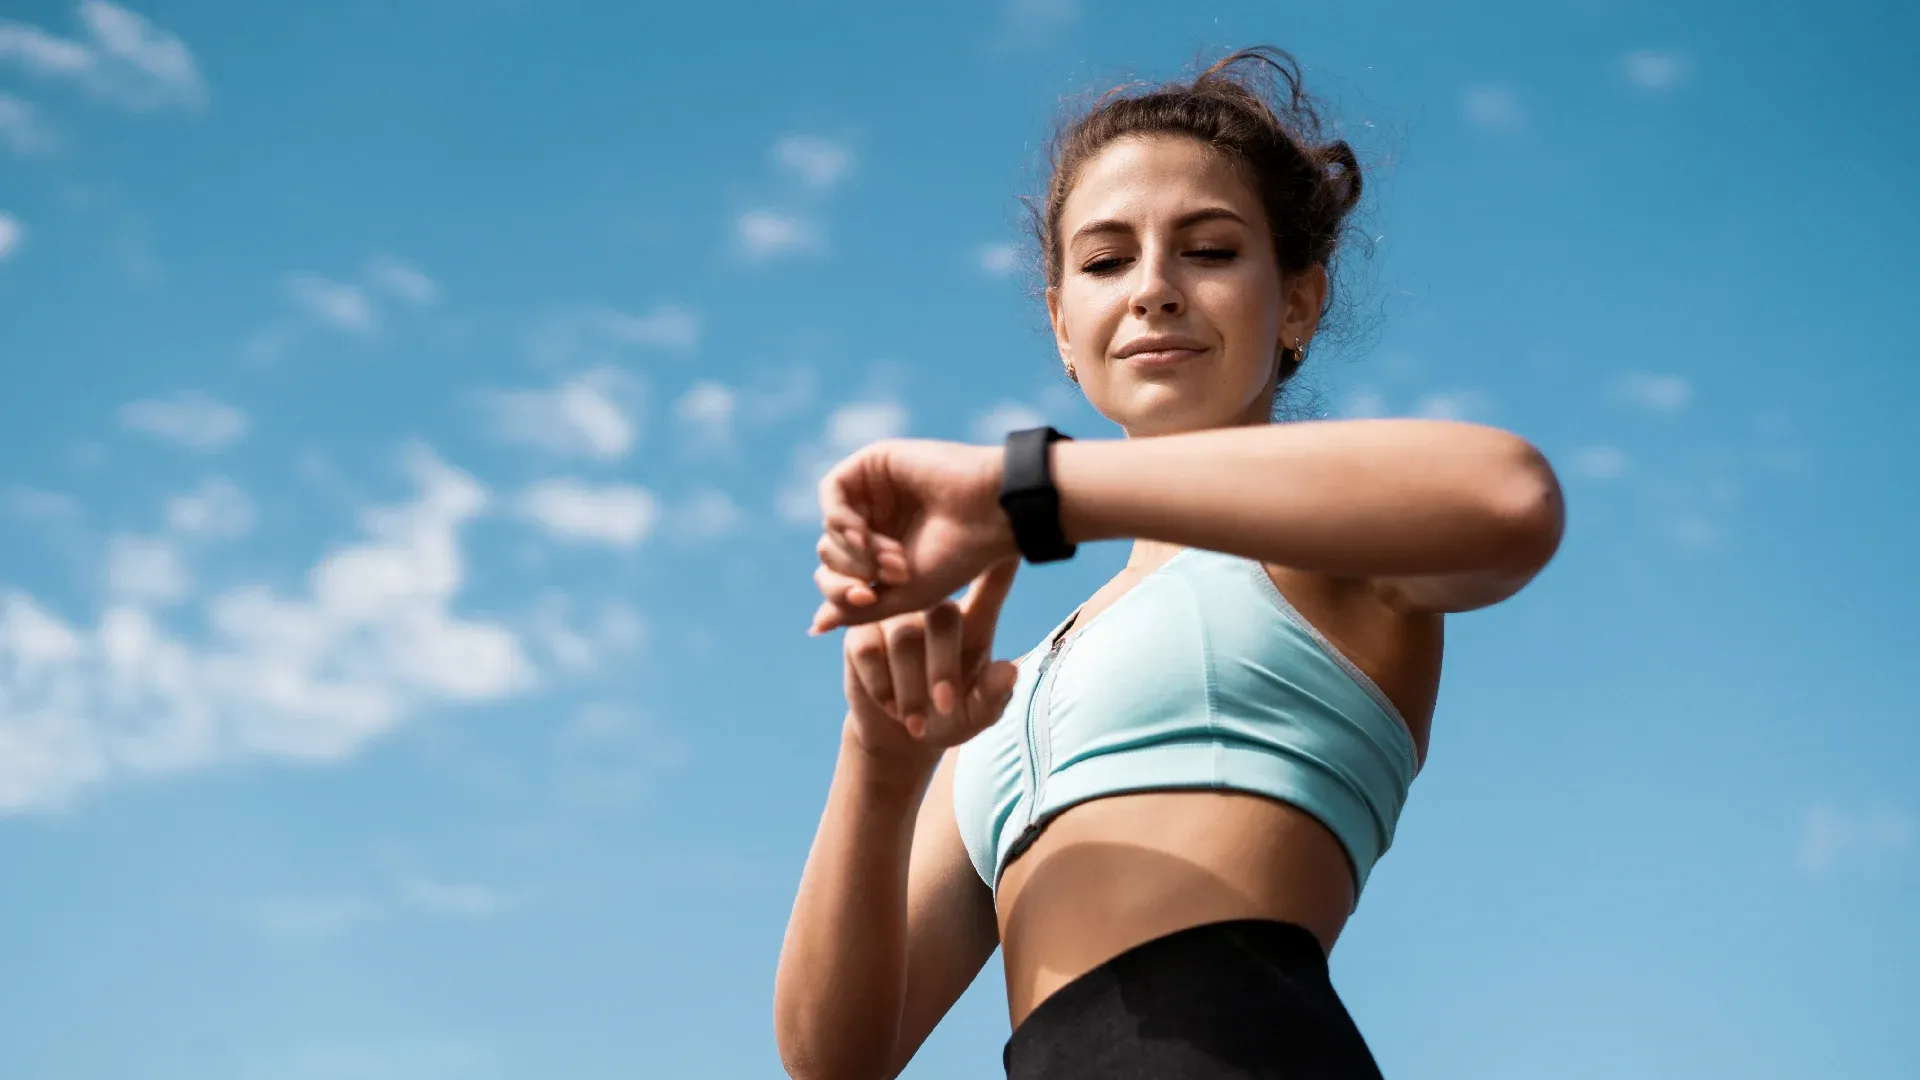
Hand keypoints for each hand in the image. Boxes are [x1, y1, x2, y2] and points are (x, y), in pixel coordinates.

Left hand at [809, 438, 1017, 633]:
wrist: (991, 514)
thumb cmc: (958, 558)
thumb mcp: (904, 597)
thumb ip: (859, 611)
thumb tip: (816, 625)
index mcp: (882, 554)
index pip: (836, 576)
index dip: (840, 593)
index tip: (868, 599)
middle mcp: (875, 522)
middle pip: (828, 553)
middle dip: (853, 571)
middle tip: (894, 574)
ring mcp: (872, 492)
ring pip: (829, 528)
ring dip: (855, 550)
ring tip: (894, 558)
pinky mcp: (872, 463)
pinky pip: (832, 492)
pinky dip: (840, 519)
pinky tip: (862, 534)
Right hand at [841, 559, 1021, 762]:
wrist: (899, 737)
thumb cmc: (949, 717)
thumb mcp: (977, 715)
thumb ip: (993, 695)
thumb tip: (1008, 671)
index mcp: (974, 619)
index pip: (992, 583)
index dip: (1002, 563)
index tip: (1013, 545)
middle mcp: (934, 606)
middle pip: (943, 616)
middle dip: (943, 669)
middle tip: (944, 707)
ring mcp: (895, 614)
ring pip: (903, 636)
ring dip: (910, 687)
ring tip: (916, 722)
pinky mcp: (859, 630)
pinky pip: (868, 649)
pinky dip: (881, 685)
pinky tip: (891, 707)